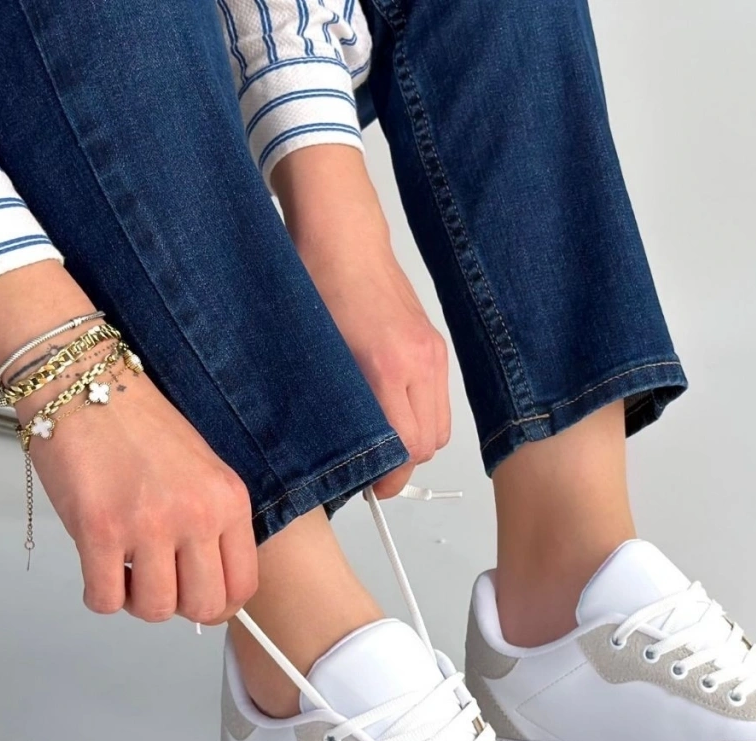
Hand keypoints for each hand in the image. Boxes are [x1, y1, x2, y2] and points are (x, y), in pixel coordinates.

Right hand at [0, 263, 258, 623]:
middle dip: (180, 607)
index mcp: (229, 500)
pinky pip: (106, 599)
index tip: (204, 600)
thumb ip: (214, 524)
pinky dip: (101, 596)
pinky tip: (101, 572)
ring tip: (128, 575)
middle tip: (162, 588)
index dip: (222, 603)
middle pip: (203, 606)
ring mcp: (149, 525)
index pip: (244, 583)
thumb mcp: (204, 472)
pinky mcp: (99, 531)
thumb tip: (214, 580)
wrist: (85, 387)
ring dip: (137, 602)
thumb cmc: (140, 426)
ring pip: (155, 610)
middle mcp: (196, 515)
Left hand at [272, 148, 450, 497]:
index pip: (408, 449)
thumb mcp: (315, 357)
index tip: (372, 487)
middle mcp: (419, 362)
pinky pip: (440, 400)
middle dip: (405, 464)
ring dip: (417, 442)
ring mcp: (434, 354)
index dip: (391, 478)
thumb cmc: (317, 287)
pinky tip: (394, 409)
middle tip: (374, 469)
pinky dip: (423, 415)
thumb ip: (336, 409)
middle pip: (430, 444)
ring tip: (384, 440)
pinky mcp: (437, 346)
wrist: (343, 238)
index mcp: (386, 367)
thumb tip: (341, 455)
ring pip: (441, 426)